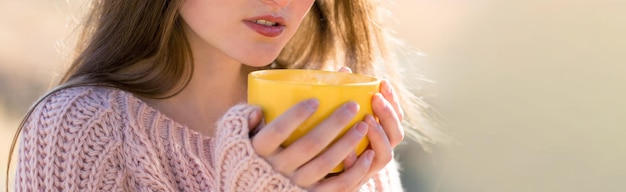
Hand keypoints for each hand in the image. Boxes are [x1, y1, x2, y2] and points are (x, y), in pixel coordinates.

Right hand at [247, 99, 375, 190]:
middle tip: (352, 105)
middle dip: (334, 123)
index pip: (277, 131)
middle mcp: (276, 170)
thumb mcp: (234, 138)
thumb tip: (257, 109)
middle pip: (308, 145)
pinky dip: (355, 172)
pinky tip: (368, 155)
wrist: (250, 190)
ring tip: (363, 125)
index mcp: (258, 151)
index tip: (315, 100)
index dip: (295, 115)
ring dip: (347, 144)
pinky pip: (337, 187)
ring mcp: (295, 185)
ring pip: (325, 165)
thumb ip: (242, 120)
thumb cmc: (244, 157)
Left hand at [338, 67, 404, 185]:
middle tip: (376, 99)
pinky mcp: (355, 182)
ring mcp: (369, 168)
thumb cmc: (327, 139)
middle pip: (396, 134)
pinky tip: (346, 152)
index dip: (393, 100)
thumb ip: (342, 96)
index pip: (395, 116)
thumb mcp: (336, 116)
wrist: (314, 174)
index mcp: (379, 134)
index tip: (383, 82)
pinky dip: (356, 161)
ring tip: (367, 121)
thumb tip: (343, 69)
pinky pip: (360, 174)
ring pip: (386, 155)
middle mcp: (379, 151)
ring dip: (379, 136)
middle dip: (389, 115)